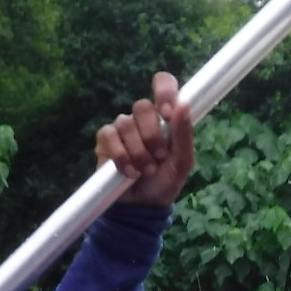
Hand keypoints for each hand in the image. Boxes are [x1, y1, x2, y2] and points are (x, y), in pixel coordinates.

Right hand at [96, 71, 195, 209]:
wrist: (143, 206)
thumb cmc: (165, 181)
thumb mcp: (182, 162)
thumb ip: (184, 134)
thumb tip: (184, 105)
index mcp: (165, 117)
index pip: (163, 83)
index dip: (164, 91)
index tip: (167, 114)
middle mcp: (143, 118)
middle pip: (142, 106)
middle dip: (152, 136)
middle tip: (158, 157)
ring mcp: (123, 128)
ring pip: (126, 123)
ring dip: (138, 152)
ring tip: (145, 171)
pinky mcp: (106, 141)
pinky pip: (109, 135)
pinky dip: (121, 156)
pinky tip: (129, 172)